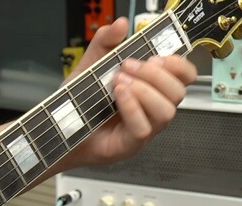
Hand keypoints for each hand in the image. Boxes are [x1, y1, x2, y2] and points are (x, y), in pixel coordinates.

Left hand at [58, 17, 196, 169]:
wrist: (58, 129)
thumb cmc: (78, 103)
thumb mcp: (90, 66)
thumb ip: (105, 43)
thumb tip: (120, 25)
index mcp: (151, 90)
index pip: (184, 77)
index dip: (178, 65)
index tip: (156, 56)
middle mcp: (152, 110)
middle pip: (178, 92)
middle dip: (155, 74)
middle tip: (127, 66)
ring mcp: (144, 129)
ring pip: (166, 111)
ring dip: (144, 91)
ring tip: (119, 82)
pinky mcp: (129, 145)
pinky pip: (143, 128)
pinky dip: (132, 107)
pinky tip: (118, 96)